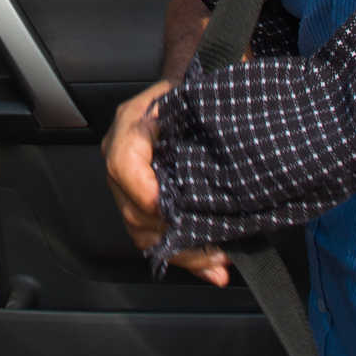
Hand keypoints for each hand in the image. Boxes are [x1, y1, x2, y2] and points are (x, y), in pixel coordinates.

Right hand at [102, 79, 231, 286]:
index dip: (142, 190)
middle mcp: (123, 157)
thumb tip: (232, 140)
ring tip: (219, 262)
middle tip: (216, 251)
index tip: (167, 209)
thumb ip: (204, 109)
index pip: (124, 163)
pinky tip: (211, 267)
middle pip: (133, 209)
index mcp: (133, 126)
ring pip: (143, 231)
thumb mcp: (198, 89)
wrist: (192, 89)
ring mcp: (131, 184)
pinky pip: (153, 237)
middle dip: (174, 236)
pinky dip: (183, 255)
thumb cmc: (197, 88)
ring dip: (183, 252)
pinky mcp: (144, 203)